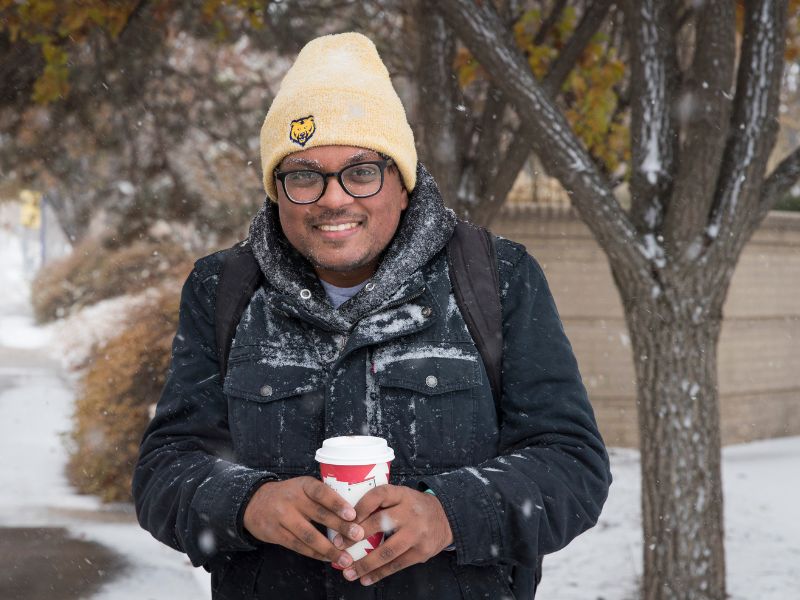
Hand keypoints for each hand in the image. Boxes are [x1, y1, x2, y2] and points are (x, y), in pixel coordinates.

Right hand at [243, 476, 365, 568]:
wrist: (255, 502)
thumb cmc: (290, 495)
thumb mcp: (303, 487)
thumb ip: (322, 496)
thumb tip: (353, 513)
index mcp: (303, 485)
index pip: (321, 492)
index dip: (337, 503)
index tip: (352, 514)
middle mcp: (292, 499)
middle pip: (319, 514)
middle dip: (340, 527)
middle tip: (358, 536)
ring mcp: (283, 517)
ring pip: (309, 535)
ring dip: (329, 548)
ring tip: (345, 557)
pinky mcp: (276, 533)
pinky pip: (299, 546)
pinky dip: (315, 554)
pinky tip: (328, 558)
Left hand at [336, 484, 453, 585]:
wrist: (446, 518)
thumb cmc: (413, 507)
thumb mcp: (401, 496)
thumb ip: (380, 503)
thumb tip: (346, 519)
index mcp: (402, 494)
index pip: (378, 495)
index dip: (360, 507)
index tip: (342, 520)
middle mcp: (410, 512)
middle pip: (380, 523)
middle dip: (355, 537)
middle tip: (338, 546)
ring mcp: (416, 533)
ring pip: (387, 551)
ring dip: (365, 564)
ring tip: (348, 572)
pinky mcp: (421, 551)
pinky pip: (397, 565)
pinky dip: (379, 574)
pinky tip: (366, 579)